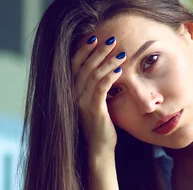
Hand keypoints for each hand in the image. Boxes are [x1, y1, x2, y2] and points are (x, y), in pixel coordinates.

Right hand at [72, 35, 126, 154]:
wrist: (99, 148)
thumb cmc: (100, 126)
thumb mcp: (95, 103)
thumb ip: (95, 88)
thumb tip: (106, 70)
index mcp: (72, 92)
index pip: (74, 65)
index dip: (83, 50)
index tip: (94, 38)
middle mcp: (73, 96)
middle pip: (84, 66)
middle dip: (98, 51)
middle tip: (112, 40)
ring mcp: (82, 103)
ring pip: (94, 75)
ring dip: (108, 62)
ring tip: (121, 53)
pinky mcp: (94, 110)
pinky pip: (101, 88)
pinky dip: (110, 77)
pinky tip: (119, 70)